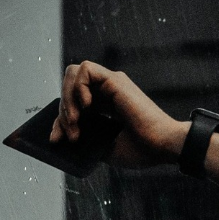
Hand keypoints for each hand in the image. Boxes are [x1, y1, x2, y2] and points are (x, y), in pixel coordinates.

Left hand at [50, 61, 187, 167]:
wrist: (162, 147)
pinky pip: (85, 70)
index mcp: (105, 106)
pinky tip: (86, 106)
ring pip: (73, 73)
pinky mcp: (115, 81)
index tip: (56, 140)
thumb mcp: (103, 147)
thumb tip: (58, 138)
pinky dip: (78, 87)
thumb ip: (84, 139)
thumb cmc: (141, 149)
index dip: (59, 120)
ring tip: (76, 120)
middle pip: (68, 85)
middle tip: (72, 132)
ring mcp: (111, 84)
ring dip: (67, 98)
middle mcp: (107, 91)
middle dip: (62, 110)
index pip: (72, 103)